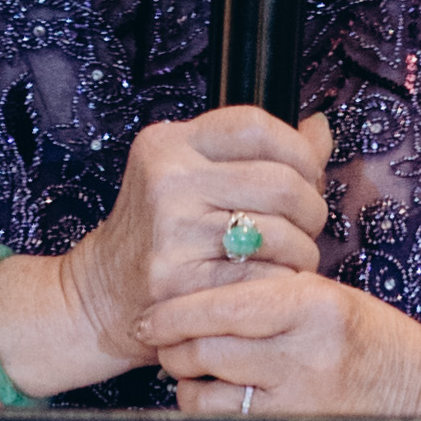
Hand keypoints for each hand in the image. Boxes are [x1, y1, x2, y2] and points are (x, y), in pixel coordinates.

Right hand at [35, 107, 331, 390]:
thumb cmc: (158, 233)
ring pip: (280, 235)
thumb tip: (319, 129)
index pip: (255, 125)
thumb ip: (253, 153)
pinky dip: (283, 285)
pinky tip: (275, 285)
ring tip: (292, 258)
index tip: (308, 174)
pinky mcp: (182, 284)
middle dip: (310, 208)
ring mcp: (173, 233)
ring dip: (303, 252)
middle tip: (307, 225)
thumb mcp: (190, 176)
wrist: (100, 295)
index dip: (298, 150)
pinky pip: (264, 280)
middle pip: (279, 182)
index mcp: (169, 143)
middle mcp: (168, 180)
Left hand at [154, 264, 420, 418]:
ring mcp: (302, 399)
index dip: (177, 310)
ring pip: (209, 396)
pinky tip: (211, 398)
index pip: (226, 303)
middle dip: (172, 346)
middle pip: (208, 350)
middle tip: (159, 339)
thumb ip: (270, 281)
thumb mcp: (327, 293)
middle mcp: (306, 352)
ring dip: (186, 383)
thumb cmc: (367, 333)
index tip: (149, 313)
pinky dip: (209, 411)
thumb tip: (205, 267)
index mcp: (312, 302)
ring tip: (185, 369)